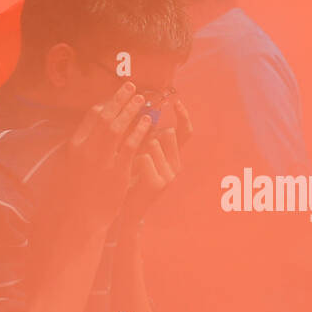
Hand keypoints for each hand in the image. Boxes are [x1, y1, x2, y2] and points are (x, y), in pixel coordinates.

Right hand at [62, 82, 153, 234]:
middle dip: (120, 100)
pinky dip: (139, 131)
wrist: (80, 218)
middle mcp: (86, 150)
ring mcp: (101, 160)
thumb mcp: (75, 165)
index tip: (117, 96)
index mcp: (75, 146)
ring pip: (117, 127)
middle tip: (132, 87)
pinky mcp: (117, 172)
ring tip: (142, 100)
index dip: (107, 103)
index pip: (91, 116)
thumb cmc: (78, 192)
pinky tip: (147, 123)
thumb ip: (85, 146)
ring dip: (131, 111)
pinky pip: (131, 146)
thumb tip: (96, 128)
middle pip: (105, 116)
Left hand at [123, 96, 191, 220]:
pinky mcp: (158, 183)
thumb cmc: (130, 178)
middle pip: (169, 134)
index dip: (184, 116)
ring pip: (154, 143)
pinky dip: (133, 159)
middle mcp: (176, 165)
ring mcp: (169, 175)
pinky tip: (128, 170)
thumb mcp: (140, 154)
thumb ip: (147, 137)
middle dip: (151, 133)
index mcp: (173, 157)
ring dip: (138, 146)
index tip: (176, 102)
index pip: (186, 132)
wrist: (125, 209)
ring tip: (130, 162)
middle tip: (136, 147)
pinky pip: (145, 156)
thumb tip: (146, 113)